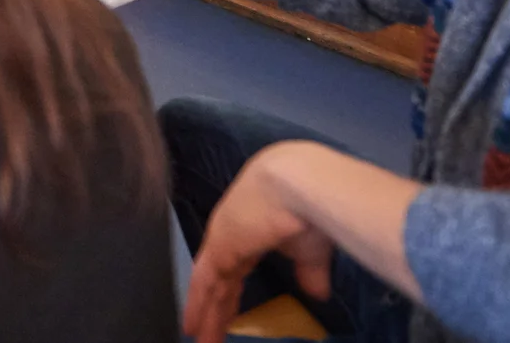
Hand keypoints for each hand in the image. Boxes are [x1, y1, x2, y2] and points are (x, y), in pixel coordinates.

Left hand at [182, 144, 335, 342]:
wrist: (300, 182)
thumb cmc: (309, 209)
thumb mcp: (311, 249)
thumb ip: (309, 272)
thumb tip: (317, 294)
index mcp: (252, 231)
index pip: (235, 269)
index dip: (230, 291)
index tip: (227, 311)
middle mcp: (230, 235)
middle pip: (219, 280)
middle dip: (216, 308)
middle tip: (208, 334)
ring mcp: (221, 241)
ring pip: (209, 285)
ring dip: (205, 313)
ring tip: (198, 338)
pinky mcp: (219, 248)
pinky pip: (204, 283)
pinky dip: (198, 305)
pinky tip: (192, 326)